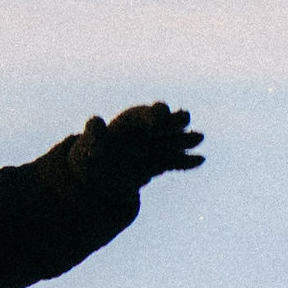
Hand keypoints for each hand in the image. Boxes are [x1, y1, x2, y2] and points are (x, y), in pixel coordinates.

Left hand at [69, 102, 203, 191]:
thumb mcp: (88, 145)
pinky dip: (186, 160)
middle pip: (169, 121)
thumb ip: (93, 133)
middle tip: (183, 121)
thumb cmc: (92, 154)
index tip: (158, 120)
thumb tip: (95, 120)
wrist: (100, 175)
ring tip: (199, 137)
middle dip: (175, 121)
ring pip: (176, 140)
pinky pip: (176, 161)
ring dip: (186, 138)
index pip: (148, 113)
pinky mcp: (161, 163)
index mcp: (133, 121)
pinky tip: (199, 160)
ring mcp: (158, 146)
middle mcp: (150, 131)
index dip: (155, 114)